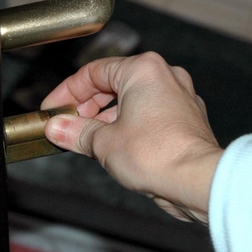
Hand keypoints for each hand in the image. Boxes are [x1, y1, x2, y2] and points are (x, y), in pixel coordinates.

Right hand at [42, 52, 223, 223]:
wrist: (197, 181)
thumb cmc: (158, 155)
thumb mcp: (103, 142)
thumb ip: (76, 131)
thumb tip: (57, 128)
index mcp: (143, 69)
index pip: (93, 72)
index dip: (67, 92)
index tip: (53, 109)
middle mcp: (164, 76)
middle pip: (112, 84)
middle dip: (86, 107)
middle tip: (66, 125)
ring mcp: (179, 97)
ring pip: (131, 101)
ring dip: (105, 119)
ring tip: (85, 139)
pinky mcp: (187, 119)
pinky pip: (149, 115)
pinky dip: (128, 126)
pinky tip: (114, 146)